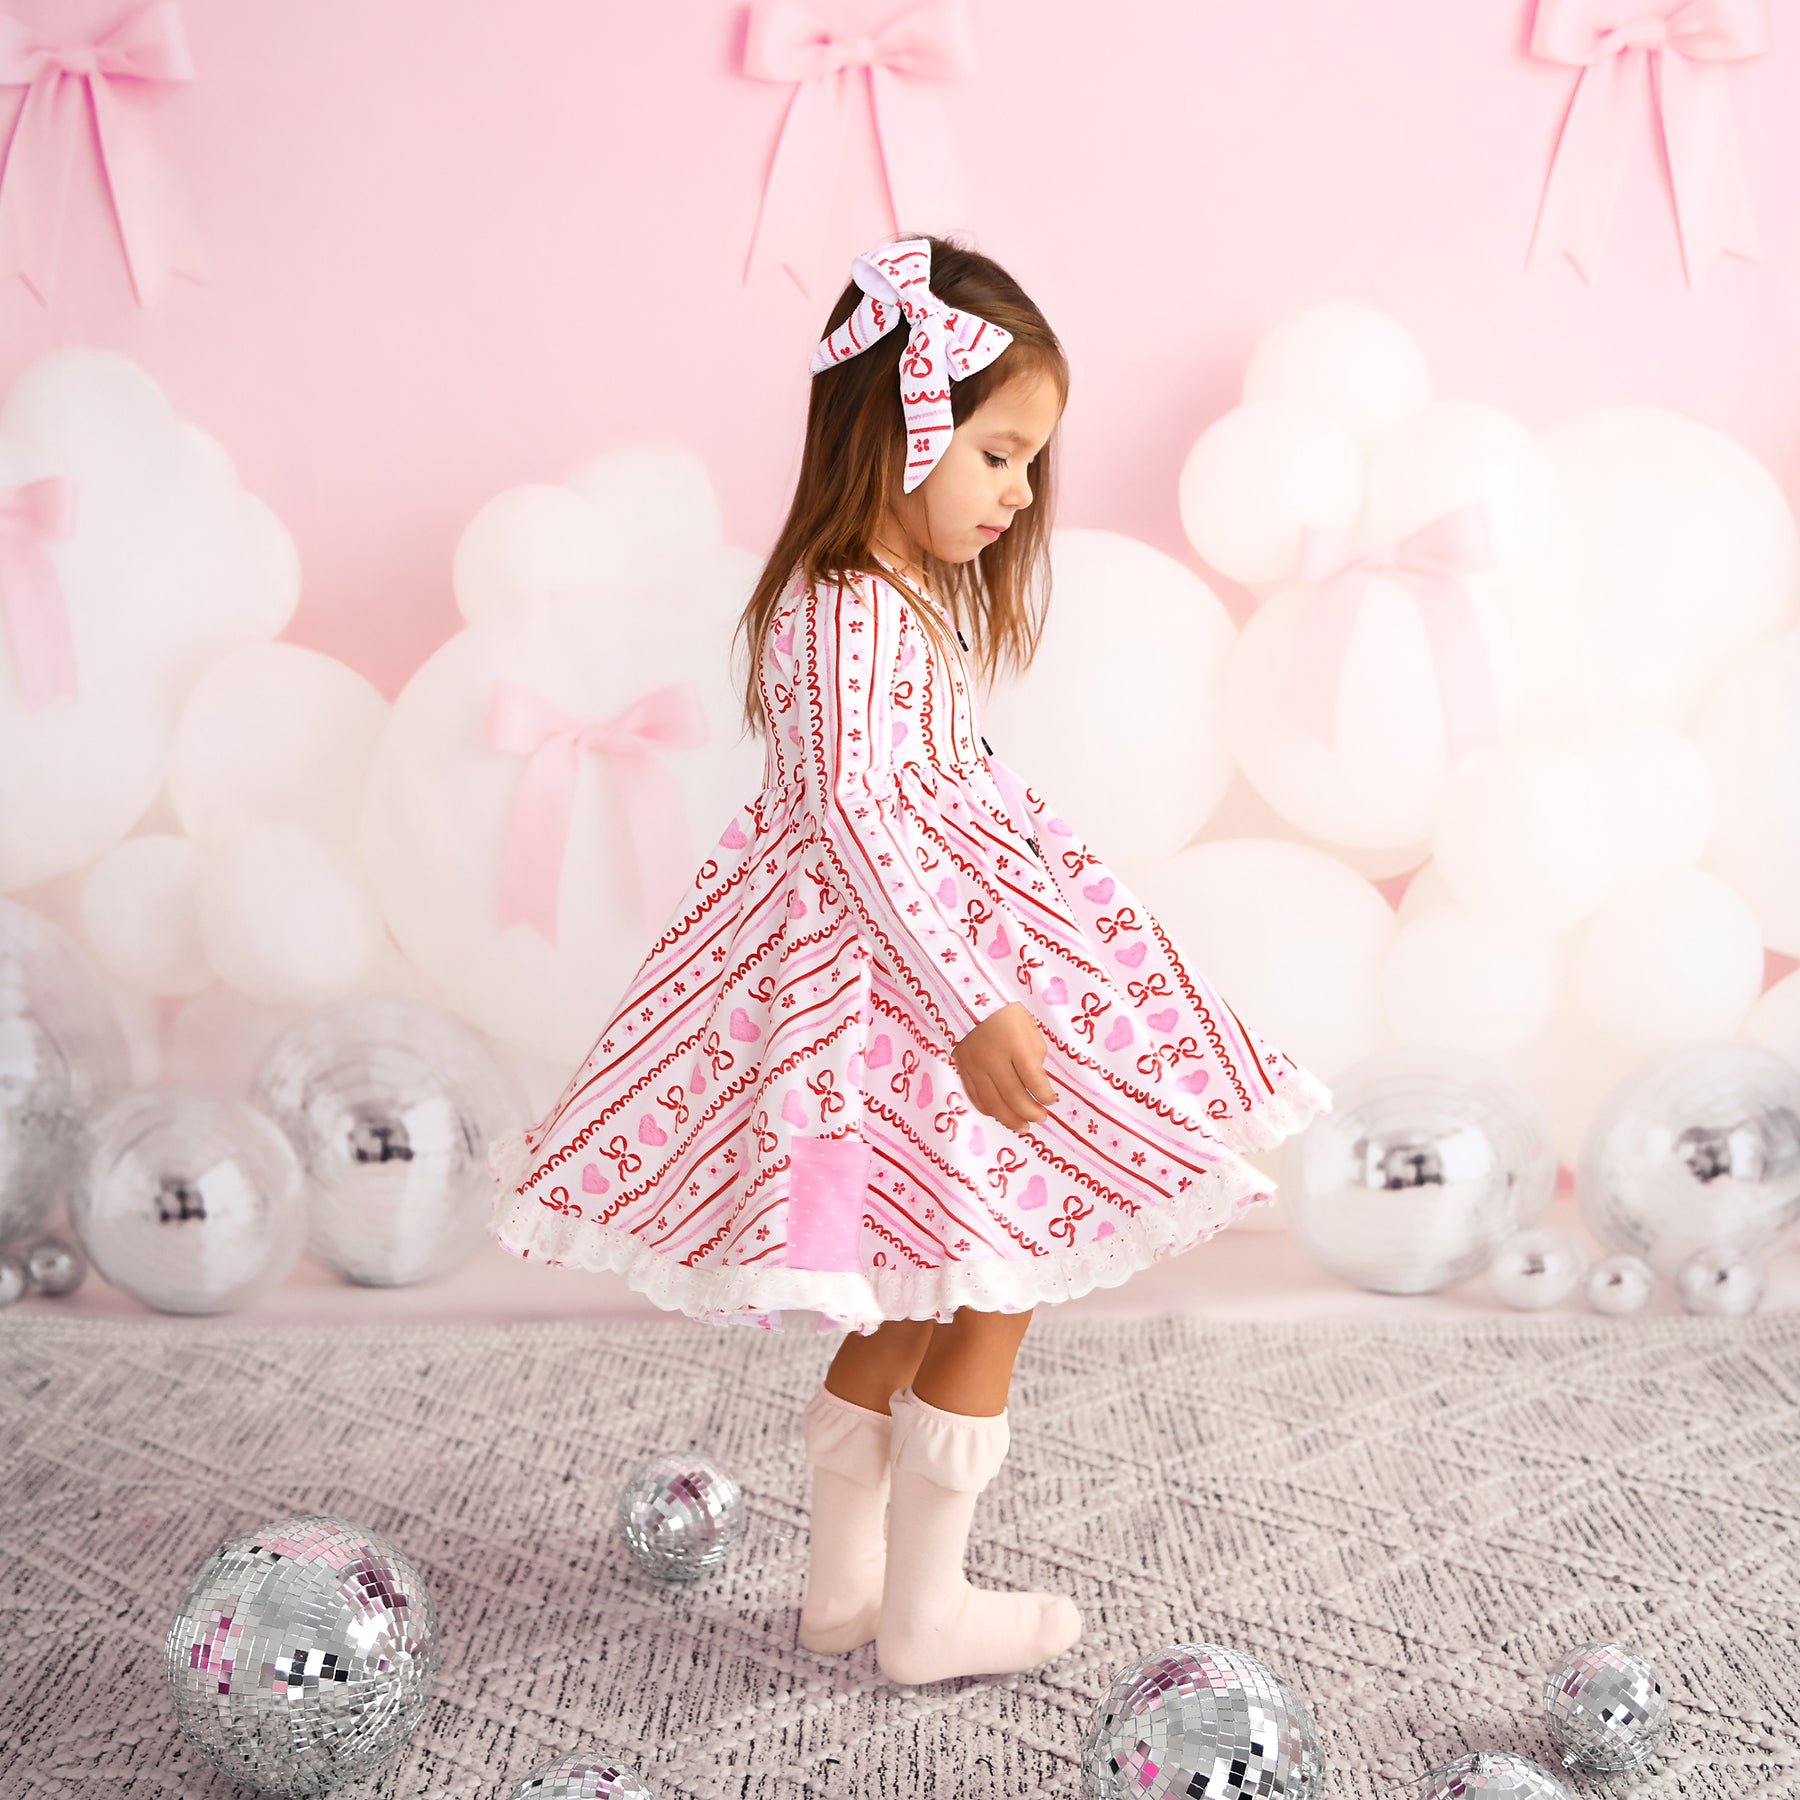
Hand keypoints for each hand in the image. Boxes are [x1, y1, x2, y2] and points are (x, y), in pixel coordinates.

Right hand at [951, 1001, 1059, 1132]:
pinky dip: (989, 1110)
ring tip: (1023, 1127)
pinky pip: (975, 1096)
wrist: (968, 999)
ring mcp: (975, 1065)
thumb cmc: (1006, 1013)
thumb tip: (1036, 1084)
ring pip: (993, 1102)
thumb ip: (1034, 1056)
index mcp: (1015, 1045)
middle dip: (1030, 1112)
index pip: (1033, 1080)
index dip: (1045, 1095)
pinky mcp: (962, 1068)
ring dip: (1010, 1119)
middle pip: (1013, 1096)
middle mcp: (993, 1058)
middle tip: (1041, 1118)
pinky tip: (1000, 1114)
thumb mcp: (1029, 1028)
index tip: (1051, 1101)